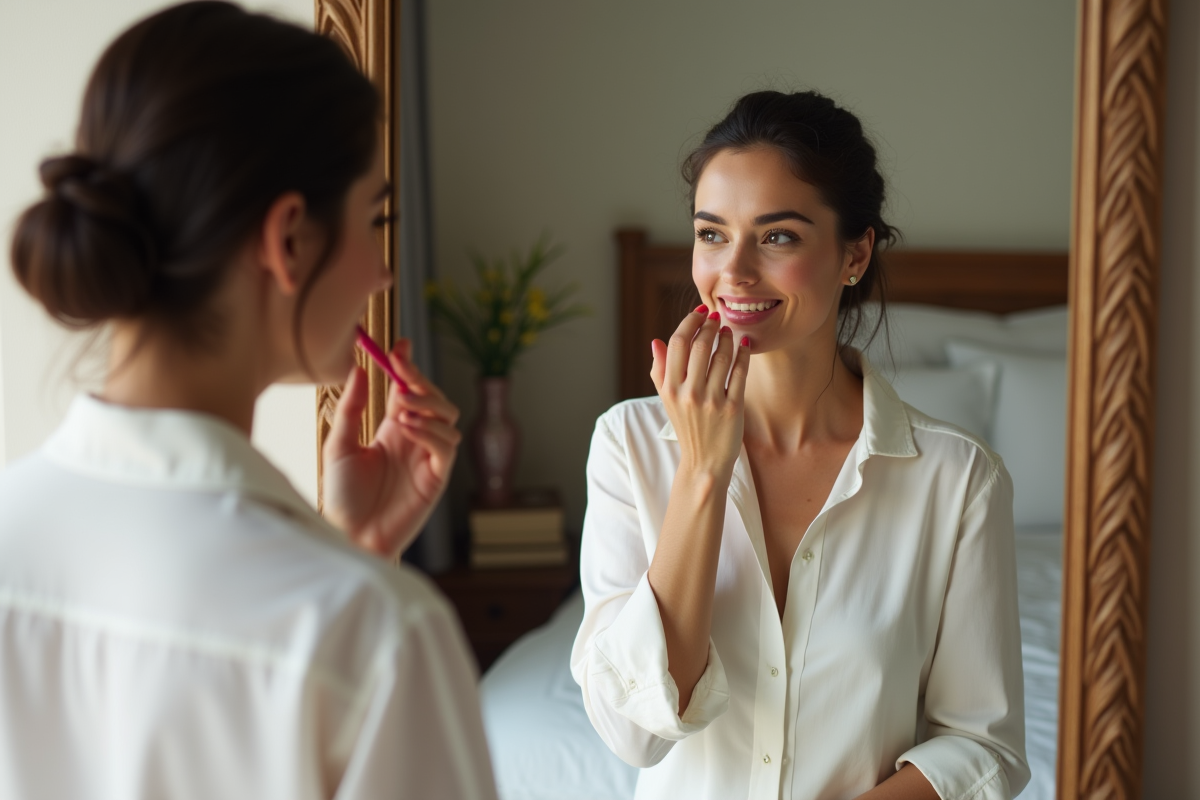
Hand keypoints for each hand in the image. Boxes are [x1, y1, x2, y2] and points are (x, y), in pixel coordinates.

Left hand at [323, 338, 460, 559]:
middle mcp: (414, 439)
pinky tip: (408, 429)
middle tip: (401, 379)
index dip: (408, 366)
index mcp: (392, 429)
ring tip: (401, 410)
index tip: (399, 346)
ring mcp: (427, 458)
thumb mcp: (338, 445)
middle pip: (435, 399)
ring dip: (428, 406)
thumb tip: (360, 369)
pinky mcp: (436, 477)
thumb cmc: (341, 496)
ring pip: (449, 418)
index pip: (409, 389)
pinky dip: (430, 431)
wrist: (348, 535)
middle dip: (422, 383)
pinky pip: (446, 446)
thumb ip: (351, 409)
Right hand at [649, 305, 749, 480]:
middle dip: (710, 326)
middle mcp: (688, 393)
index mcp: (669, 387)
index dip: (690, 322)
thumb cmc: (686, 426)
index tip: (700, 312)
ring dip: (727, 338)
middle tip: (716, 317)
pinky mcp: (732, 408)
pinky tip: (744, 345)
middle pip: (699, 346)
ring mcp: (711, 401)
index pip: (677, 343)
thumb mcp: (666, 400)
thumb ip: (659, 370)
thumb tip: (656, 342)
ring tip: (728, 331)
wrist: (703, 461)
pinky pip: (739, 373)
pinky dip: (743, 355)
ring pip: (721, 357)